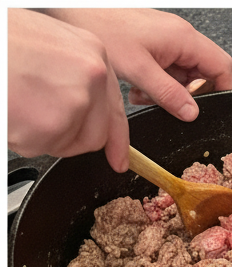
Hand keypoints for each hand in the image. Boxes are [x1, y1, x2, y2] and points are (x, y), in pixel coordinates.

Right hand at [8, 8, 129, 170]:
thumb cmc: (5, 40)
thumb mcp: (51, 44)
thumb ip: (77, 75)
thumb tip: (90, 105)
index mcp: (92, 53)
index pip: (115, 109)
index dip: (117, 140)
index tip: (120, 160)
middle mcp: (89, 78)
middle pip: (95, 135)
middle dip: (69, 135)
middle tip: (39, 113)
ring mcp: (73, 103)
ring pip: (68, 143)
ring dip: (44, 134)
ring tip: (21, 101)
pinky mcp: (50, 126)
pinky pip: (41, 147)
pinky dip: (24, 137)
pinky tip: (13, 110)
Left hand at [46, 9, 231, 119]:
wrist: (72, 9)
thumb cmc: (100, 27)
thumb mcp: (138, 70)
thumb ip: (169, 94)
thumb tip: (192, 113)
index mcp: (183, 38)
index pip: (223, 68)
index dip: (222, 92)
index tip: (212, 110)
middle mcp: (179, 35)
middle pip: (204, 74)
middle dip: (189, 95)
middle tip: (169, 103)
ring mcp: (167, 38)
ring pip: (184, 74)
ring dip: (170, 91)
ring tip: (146, 94)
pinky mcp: (154, 42)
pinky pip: (167, 69)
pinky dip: (157, 83)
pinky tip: (139, 86)